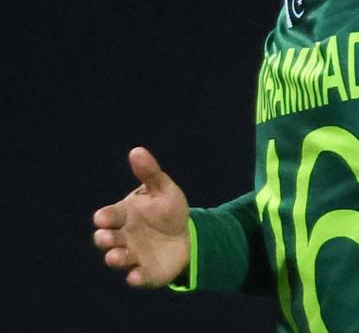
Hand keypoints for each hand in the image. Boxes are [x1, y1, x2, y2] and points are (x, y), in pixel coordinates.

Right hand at [92, 147, 190, 287]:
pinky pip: (138, 277)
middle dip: (105, 238)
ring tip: (115, 257)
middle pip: (108, 239)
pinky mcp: (145, 273)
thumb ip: (150, 173)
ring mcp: (132, 256)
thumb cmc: (168, 211)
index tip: (102, 217)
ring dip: (115, 259)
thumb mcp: (163, 190)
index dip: (105, 217)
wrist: (186, 236)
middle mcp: (122, 237)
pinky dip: (135, 278)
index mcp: (124, 215)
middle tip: (106, 237)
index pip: (109, 216)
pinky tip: (135, 277)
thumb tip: (137, 150)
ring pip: (118, 259)